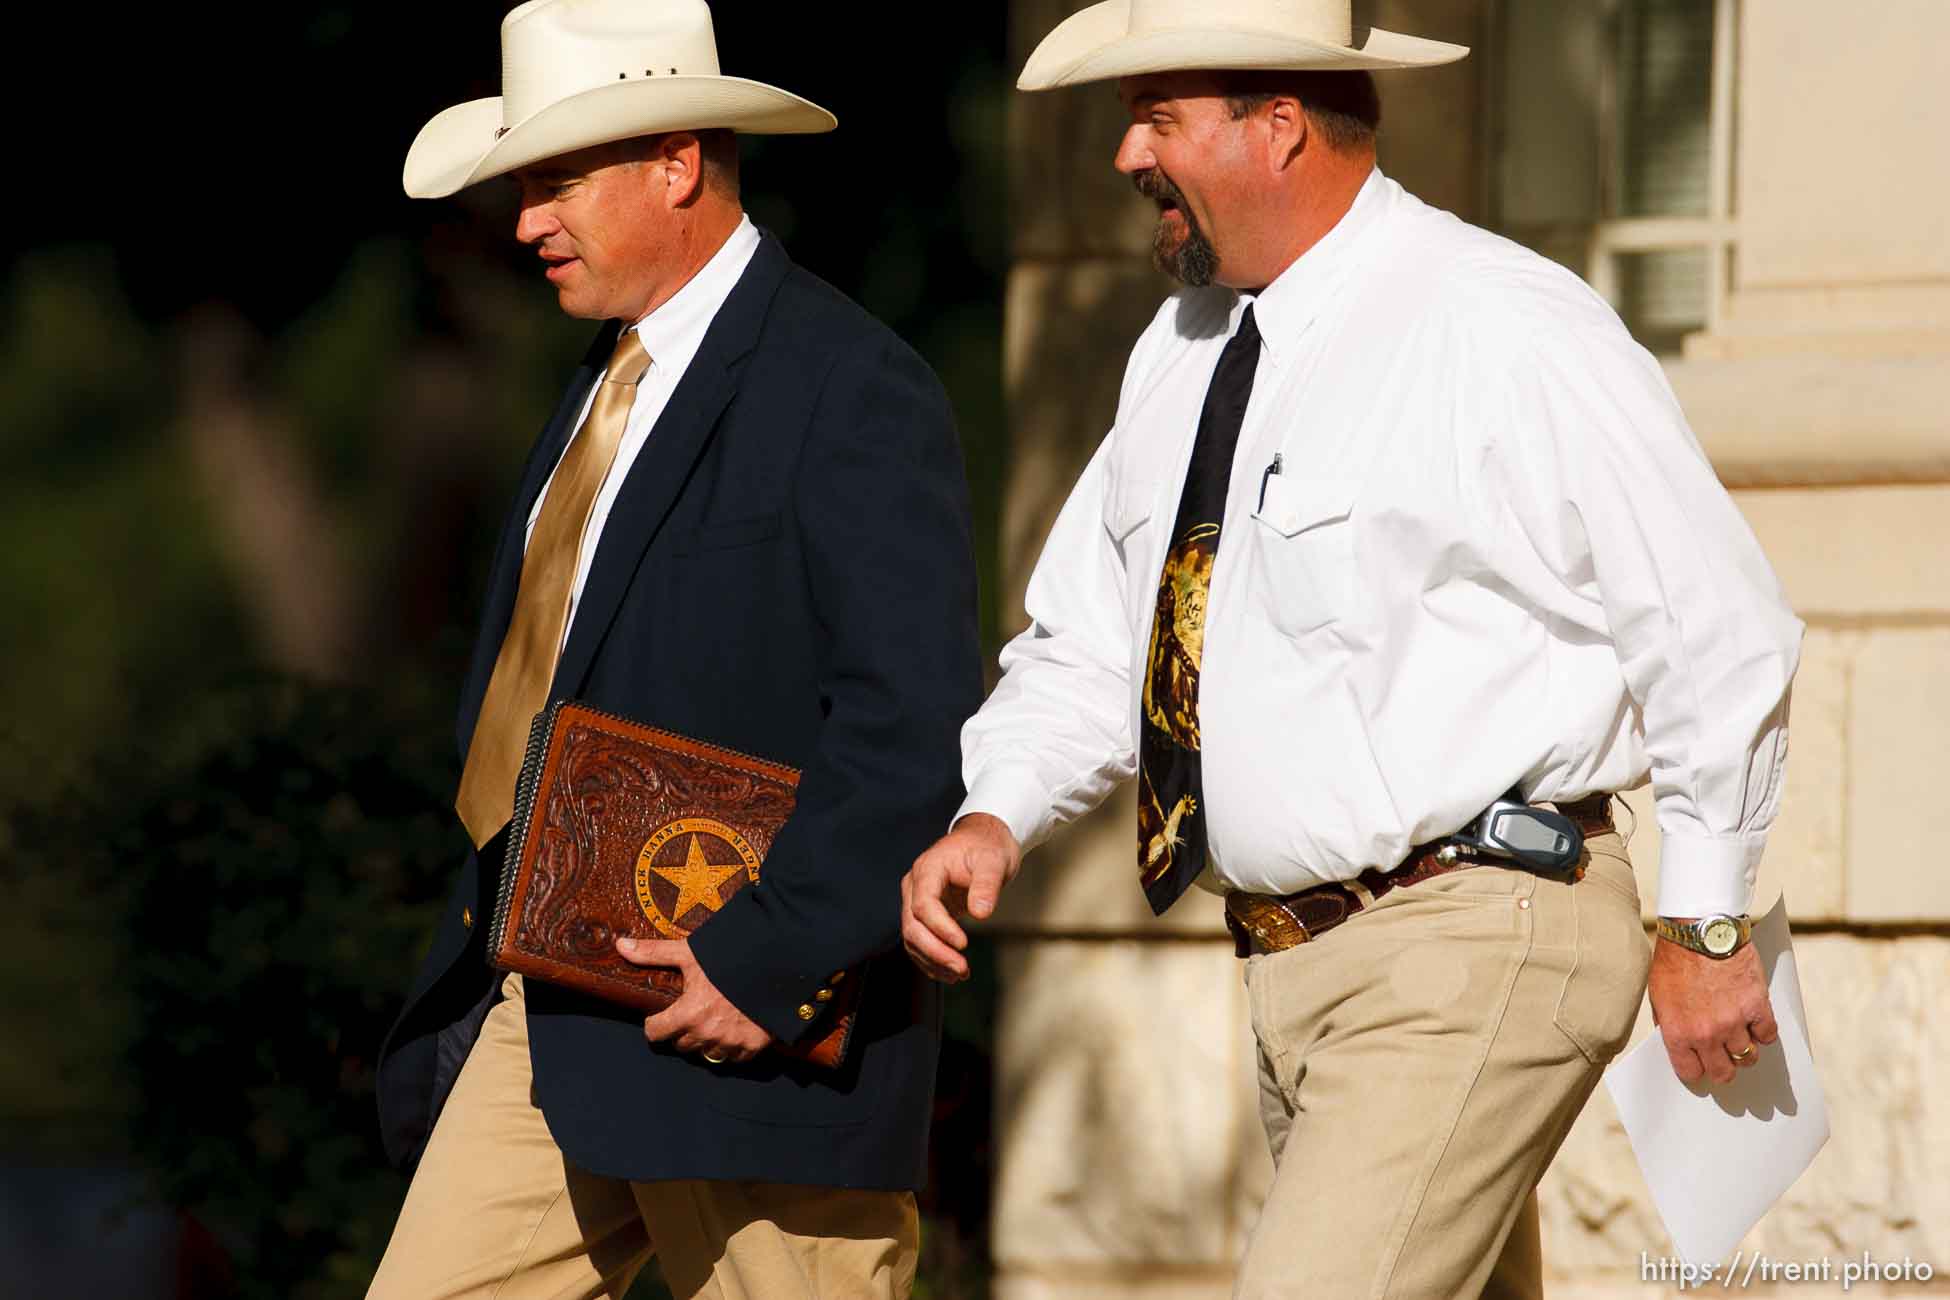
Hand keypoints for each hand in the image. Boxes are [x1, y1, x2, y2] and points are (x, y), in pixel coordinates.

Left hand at [614, 936, 771, 1064]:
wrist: (776, 963)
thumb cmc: (729, 957)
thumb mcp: (690, 953)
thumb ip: (654, 953)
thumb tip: (620, 945)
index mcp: (689, 1012)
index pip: (656, 1033)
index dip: (655, 1023)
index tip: (660, 1016)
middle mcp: (707, 1032)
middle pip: (681, 1045)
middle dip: (681, 1031)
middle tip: (690, 1014)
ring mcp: (730, 1042)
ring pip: (706, 1054)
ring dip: (705, 1042)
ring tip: (711, 1022)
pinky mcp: (752, 1046)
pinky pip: (733, 1058)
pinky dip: (731, 1048)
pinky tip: (732, 1030)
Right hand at [901, 812, 1020, 982]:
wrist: (983, 841)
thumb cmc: (987, 847)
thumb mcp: (994, 861)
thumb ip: (986, 885)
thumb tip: (981, 913)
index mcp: (928, 869)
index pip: (923, 904)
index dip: (940, 927)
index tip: (963, 943)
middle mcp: (915, 886)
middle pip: (912, 925)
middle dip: (935, 951)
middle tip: (962, 969)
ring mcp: (917, 900)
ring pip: (913, 938)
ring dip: (933, 960)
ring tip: (960, 974)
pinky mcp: (926, 915)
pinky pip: (921, 941)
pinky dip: (932, 960)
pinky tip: (950, 972)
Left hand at [1647, 932, 1778, 1084]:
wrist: (1699, 930)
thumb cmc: (1674, 959)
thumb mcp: (1658, 995)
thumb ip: (1668, 1023)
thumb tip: (1677, 1043)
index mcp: (1678, 1032)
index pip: (1691, 1072)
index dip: (1696, 1070)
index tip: (1701, 1065)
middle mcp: (1707, 1033)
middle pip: (1723, 1073)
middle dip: (1723, 1068)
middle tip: (1723, 1058)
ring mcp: (1734, 1022)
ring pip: (1748, 1058)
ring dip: (1744, 1051)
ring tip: (1740, 1038)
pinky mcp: (1757, 1006)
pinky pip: (1767, 1035)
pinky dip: (1763, 1032)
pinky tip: (1754, 1022)